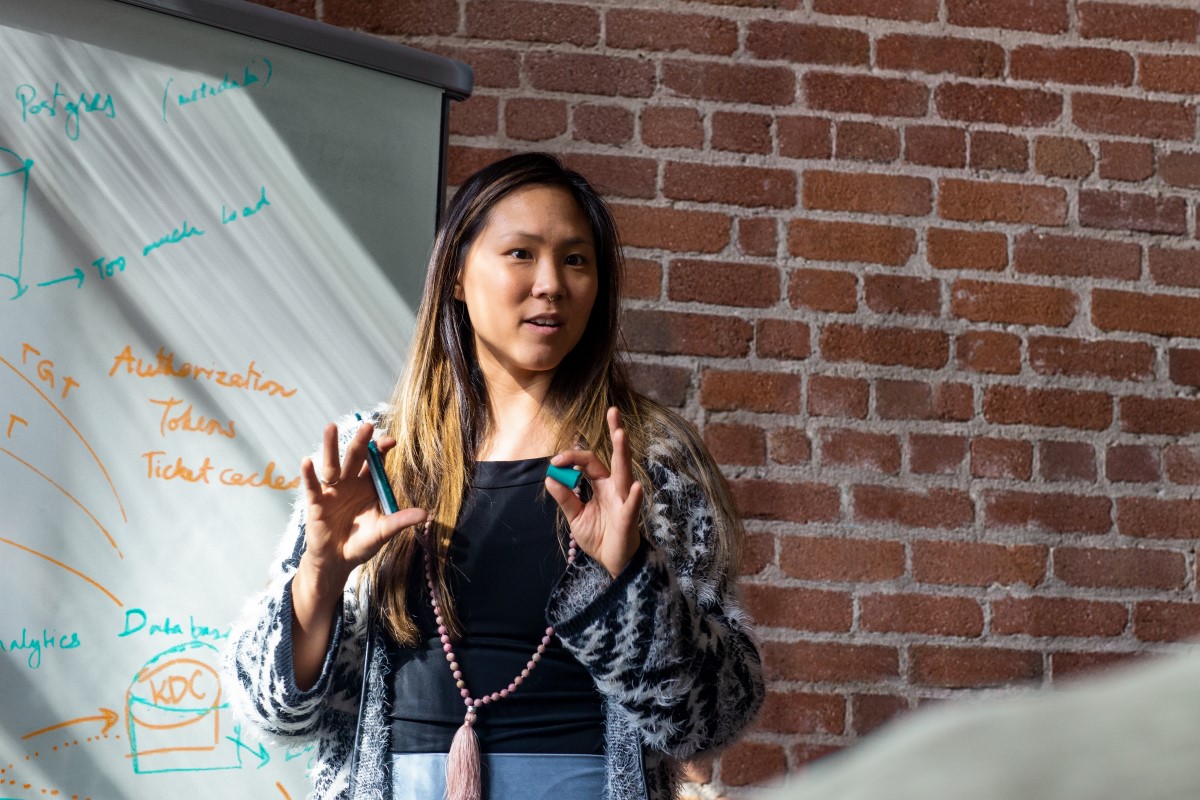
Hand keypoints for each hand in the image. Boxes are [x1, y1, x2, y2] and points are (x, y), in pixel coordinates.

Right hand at [297, 421, 426, 591]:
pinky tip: (307, 461)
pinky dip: (309, 475)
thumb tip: (426, 514)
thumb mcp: (383, 531)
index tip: (390, 441)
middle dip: (361, 442)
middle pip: (355, 457)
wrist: (338, 561)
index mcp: (368, 486)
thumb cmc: (361, 543)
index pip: (375, 462)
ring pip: (331, 465)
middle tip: (368, 426)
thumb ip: (400, 521)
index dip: (381, 450)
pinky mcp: (316, 503)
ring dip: (331, 446)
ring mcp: (332, 491)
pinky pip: (312, 487)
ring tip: (331, 427)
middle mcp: (350, 483)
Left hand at [545, 407, 642, 577]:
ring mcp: (625, 501)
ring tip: (621, 434)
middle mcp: (616, 488)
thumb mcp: (576, 517)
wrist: (614, 562)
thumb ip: (565, 498)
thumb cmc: (599, 536)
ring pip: (625, 473)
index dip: (572, 457)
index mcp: (602, 485)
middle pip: (615, 457)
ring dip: (623, 453)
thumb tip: (549, 478)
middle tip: (613, 411)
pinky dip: (634, 497)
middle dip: (615, 433)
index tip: (555, 462)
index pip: (589, 462)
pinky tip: (636, 487)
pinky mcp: (629, 519)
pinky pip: (632, 506)